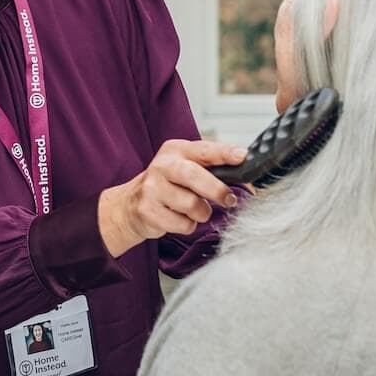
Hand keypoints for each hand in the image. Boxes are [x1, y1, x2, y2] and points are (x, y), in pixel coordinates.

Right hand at [98, 140, 245, 257]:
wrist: (130, 205)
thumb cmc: (167, 185)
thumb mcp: (186, 168)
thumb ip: (212, 169)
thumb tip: (246, 178)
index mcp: (176, 150)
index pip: (203, 149)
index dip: (224, 153)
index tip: (242, 157)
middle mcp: (162, 166)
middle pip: (193, 175)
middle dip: (216, 189)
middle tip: (229, 200)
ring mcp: (152, 188)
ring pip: (190, 204)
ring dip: (201, 212)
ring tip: (195, 210)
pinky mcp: (147, 210)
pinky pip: (181, 223)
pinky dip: (187, 225)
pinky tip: (178, 218)